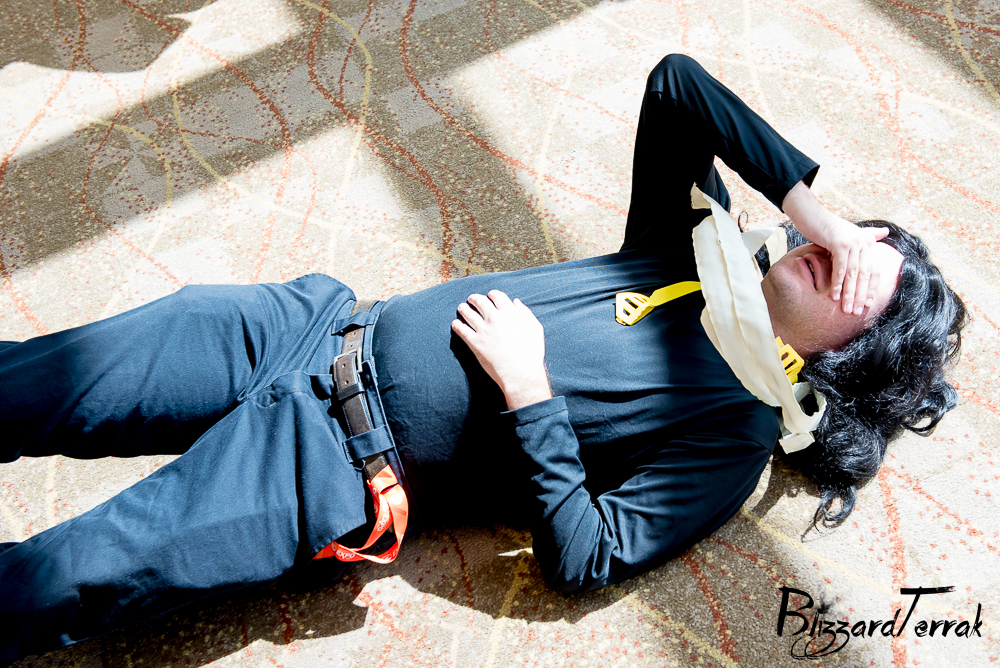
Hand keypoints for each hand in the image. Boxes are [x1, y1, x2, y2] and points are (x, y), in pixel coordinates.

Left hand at [451, 290, 552, 409]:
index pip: (497, 296)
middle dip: (474, 299)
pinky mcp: (474, 342)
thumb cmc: (531, 352)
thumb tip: (515, 301)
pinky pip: (461, 330)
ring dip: (463, 309)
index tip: (489, 296)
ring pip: (468, 313)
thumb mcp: (535, 328)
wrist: (521, 373)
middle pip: (479, 301)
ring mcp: (483, 330)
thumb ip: (525, 312)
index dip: (492, 294)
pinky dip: (457, 325)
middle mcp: (495, 318)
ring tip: (461, 308)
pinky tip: (455, 324)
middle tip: (471, 299)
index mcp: (509, 312)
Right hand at [782, 181, 888, 314]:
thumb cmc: (826, 226)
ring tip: (847, 310)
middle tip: (857, 312)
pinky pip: (840, 269)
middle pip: (865, 275)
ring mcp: (853, 242)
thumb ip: (868, 234)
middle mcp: (865, 242)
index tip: (868, 305)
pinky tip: (835, 296)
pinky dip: (838, 284)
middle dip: (861, 296)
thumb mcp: (848, 232)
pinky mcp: (840, 244)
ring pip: (854, 275)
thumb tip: (885, 232)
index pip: (874, 270)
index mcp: (869, 241)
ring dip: (850, 295)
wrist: (810, 214)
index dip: (871, 289)